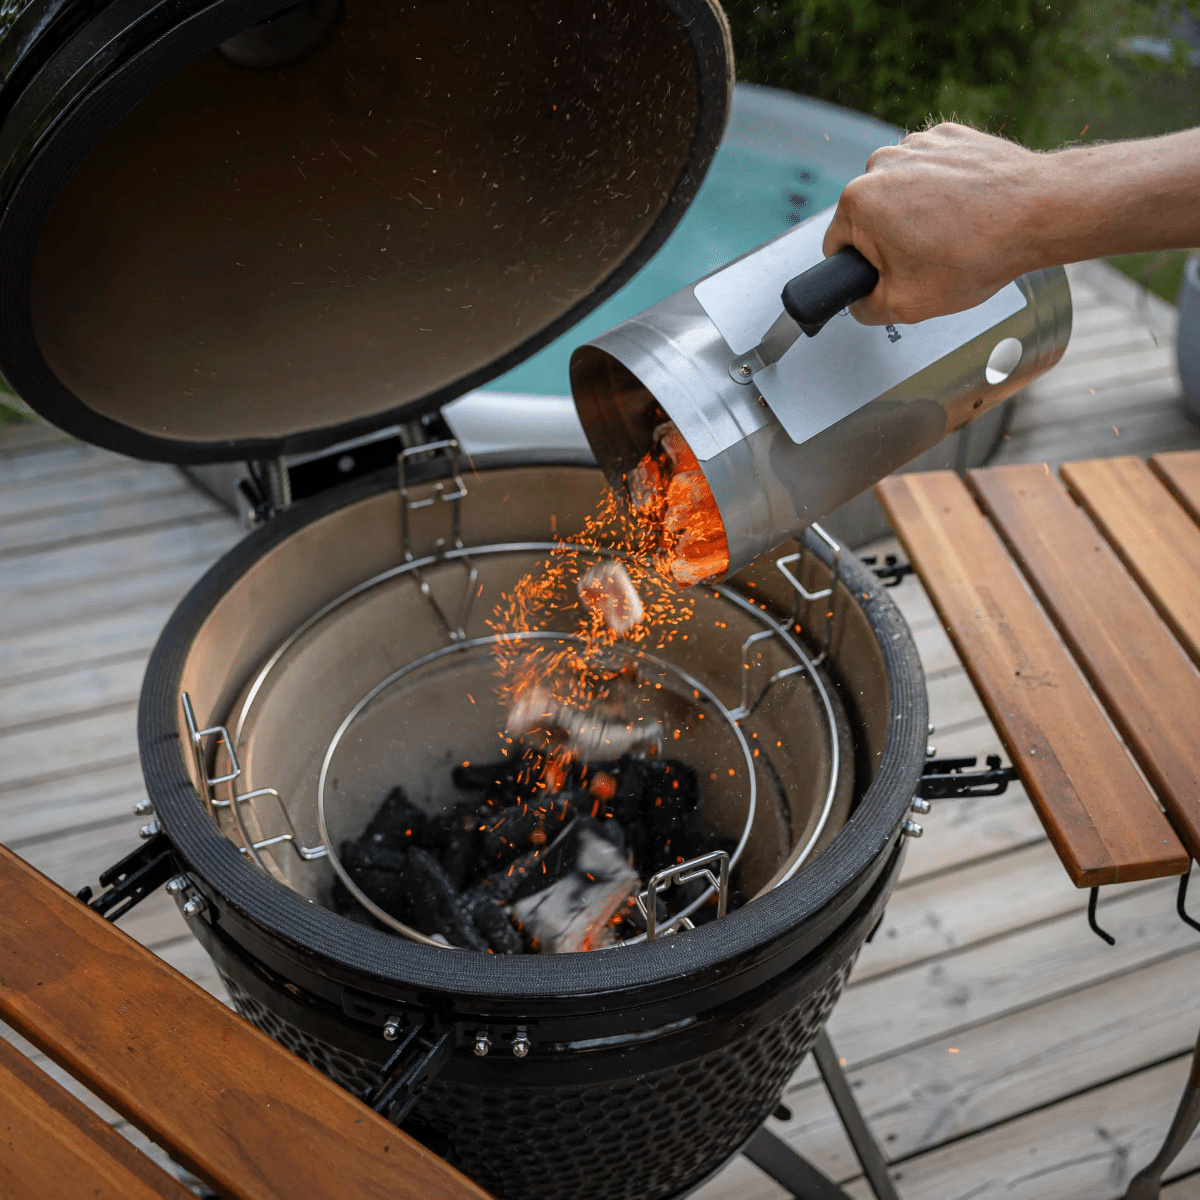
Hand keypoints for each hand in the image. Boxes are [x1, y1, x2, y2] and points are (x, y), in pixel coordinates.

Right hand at [823, 123, 1047, 325]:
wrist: (1038, 212)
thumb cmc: (976, 254)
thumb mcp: (906, 306)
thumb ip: (865, 310)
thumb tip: (860, 303)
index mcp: (858, 202)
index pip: (837, 245)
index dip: (861, 269)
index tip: (890, 275)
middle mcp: (880, 164)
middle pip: (869, 216)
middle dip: (890, 240)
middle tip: (927, 260)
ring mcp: (916, 144)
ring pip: (899, 192)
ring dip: (916, 213)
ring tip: (951, 235)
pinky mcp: (948, 136)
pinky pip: (931, 170)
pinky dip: (943, 189)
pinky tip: (965, 210)